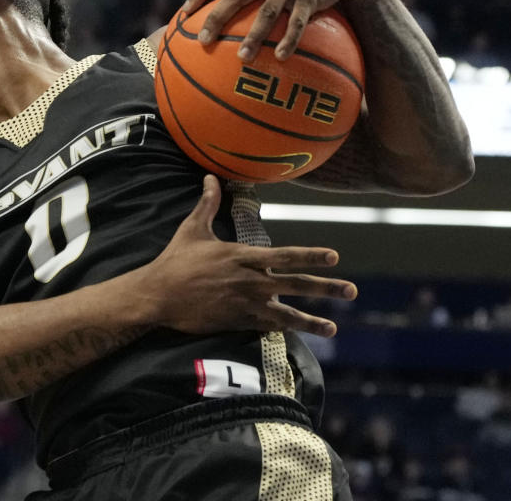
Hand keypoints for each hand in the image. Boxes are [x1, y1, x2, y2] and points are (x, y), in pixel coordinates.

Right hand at [141, 175, 356, 336]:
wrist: (159, 295)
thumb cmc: (175, 261)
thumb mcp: (192, 228)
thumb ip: (207, 203)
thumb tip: (210, 176)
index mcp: (242, 256)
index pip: (286, 255)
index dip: (311, 256)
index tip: (334, 256)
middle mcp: (250, 280)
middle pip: (295, 285)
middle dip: (326, 287)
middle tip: (352, 290)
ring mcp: (245, 303)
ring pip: (286, 314)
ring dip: (312, 320)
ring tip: (334, 327)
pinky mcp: (236, 322)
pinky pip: (266, 327)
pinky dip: (283, 330)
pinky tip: (299, 334)